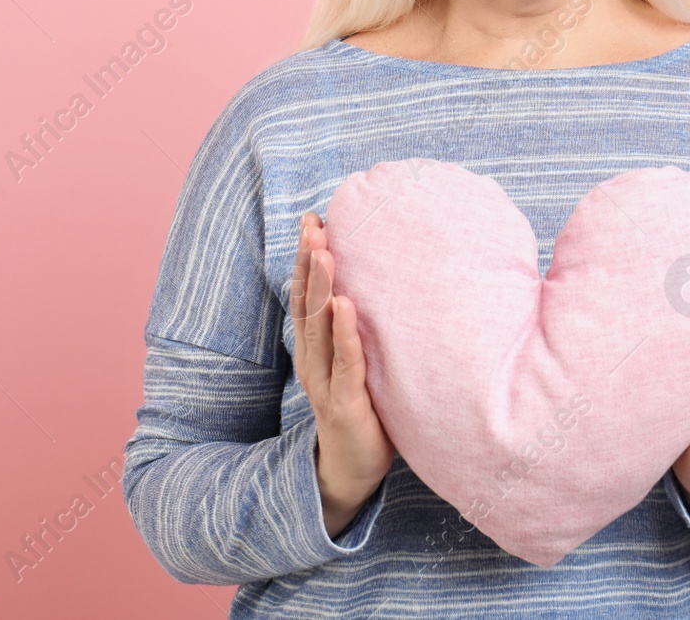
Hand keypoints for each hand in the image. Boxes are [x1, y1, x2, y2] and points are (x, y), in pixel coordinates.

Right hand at [291, 212, 396, 537]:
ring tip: (324, 251)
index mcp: (315, 349)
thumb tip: (383, 285)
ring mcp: (325, 382)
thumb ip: (361, 330)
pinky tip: (345, 305)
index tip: (313, 219)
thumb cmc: (363, 410)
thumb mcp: (358, 363)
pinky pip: (345, 363)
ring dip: (321, 287)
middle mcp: (313, 360)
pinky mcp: (344, 404)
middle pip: (307, 303)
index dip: (306, 258)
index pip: (306, 295)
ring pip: (318, 328)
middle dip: (309, 262)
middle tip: (313, 224)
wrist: (353, 471)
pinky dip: (345, 333)